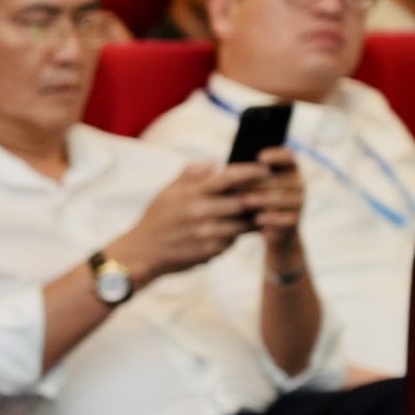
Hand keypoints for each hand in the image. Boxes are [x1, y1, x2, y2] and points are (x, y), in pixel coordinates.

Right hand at [108, 162, 256, 282]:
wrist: (142, 253)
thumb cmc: (156, 219)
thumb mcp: (167, 192)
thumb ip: (190, 175)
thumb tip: (213, 161)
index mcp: (192, 193)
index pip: (230, 178)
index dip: (252, 172)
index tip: (266, 170)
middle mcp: (201, 212)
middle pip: (244, 201)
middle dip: (260, 197)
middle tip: (272, 193)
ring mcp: (207, 233)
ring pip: (243, 224)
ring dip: (253, 218)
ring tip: (260, 213)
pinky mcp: (210, 251)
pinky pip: (233, 241)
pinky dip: (237, 235)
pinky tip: (236, 231)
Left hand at [246, 146, 307, 258]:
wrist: (275, 234)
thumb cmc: (258, 203)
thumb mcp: (253, 187)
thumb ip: (247, 176)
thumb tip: (227, 170)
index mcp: (289, 170)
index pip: (288, 156)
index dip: (277, 155)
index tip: (260, 157)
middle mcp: (298, 184)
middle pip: (279, 179)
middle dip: (258, 182)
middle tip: (239, 185)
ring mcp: (299, 203)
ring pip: (282, 198)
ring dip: (263, 199)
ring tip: (246, 202)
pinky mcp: (296, 221)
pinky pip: (285, 218)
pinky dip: (270, 219)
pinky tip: (257, 219)